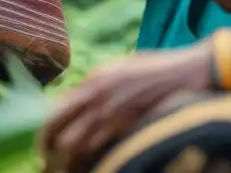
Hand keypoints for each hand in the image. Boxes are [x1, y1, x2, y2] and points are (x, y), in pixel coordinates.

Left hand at [40, 45, 210, 172]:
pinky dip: (92, 162)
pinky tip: (92, 167)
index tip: (43, 148)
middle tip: (48, 165)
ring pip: (77, 149)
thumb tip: (80, 102)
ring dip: (68, 164)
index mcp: (93, 80)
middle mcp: (97, 98)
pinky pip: (101, 153)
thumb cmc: (156, 68)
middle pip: (61, 135)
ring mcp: (113, 116)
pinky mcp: (129, 129)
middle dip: (50, 155)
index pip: (56, 112)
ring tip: (66, 171)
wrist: (186, 72)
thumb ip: (97, 85)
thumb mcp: (119, 68)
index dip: (46, 134)